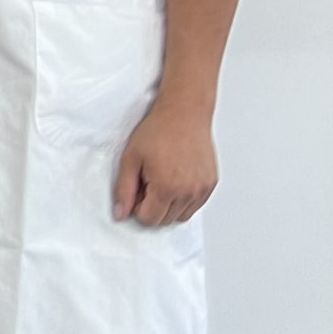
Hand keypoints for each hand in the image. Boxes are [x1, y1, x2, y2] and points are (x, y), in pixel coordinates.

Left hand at [113, 101, 217, 226]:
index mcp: (167, 187)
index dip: (138, 207)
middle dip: (153, 207)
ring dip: (169, 206)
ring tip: (163, 179)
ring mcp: (202, 188)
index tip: (137, 190)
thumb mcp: (130, 159)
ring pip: (182, 216)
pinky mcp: (211, 183)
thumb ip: (124, 190)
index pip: (149, 220)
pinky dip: (184, 200)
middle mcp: (188, 192)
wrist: (184, 112)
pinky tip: (176, 179)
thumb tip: (120, 213)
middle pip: (165, 220)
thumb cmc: (159, 130)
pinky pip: (196, 205)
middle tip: (148, 182)